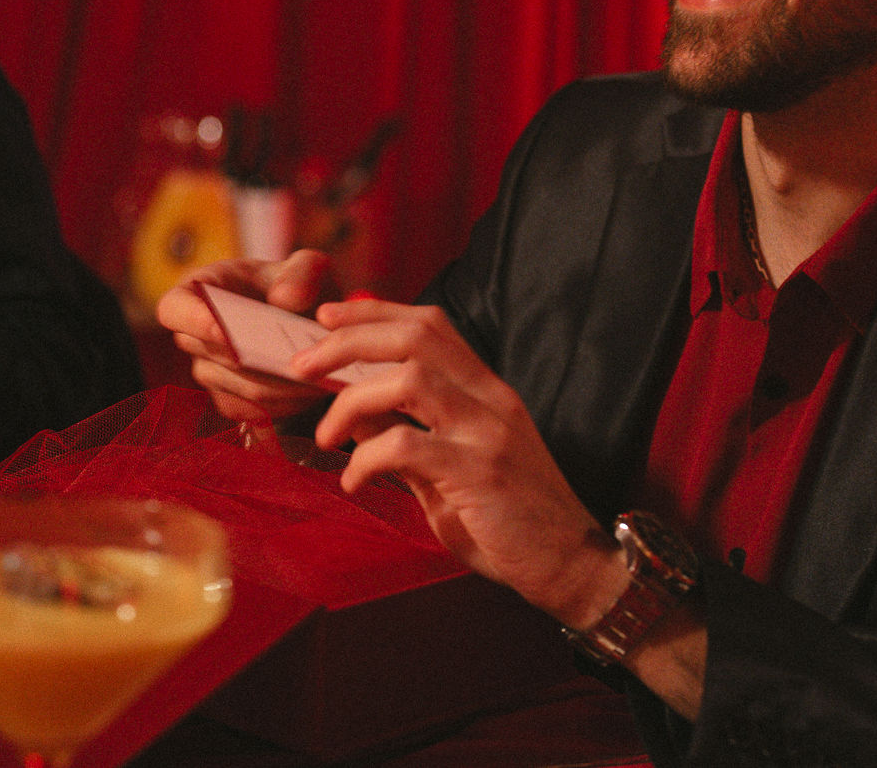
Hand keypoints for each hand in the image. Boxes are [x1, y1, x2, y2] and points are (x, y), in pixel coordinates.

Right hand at [155, 249, 339, 422]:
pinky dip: (287, 403)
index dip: (194, 322)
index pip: (174, 309)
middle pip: (214, 356)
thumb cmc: (297, 286)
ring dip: (281, 385)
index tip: (226, 332)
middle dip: (256, 359)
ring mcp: (210, 373)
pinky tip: (313, 389)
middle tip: (301, 357)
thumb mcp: (308, 267)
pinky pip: (254, 411)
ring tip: (320, 373)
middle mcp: (195, 337)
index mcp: (198, 291)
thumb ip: (300, 273)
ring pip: (241, 387)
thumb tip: (283, 300)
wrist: (308, 320)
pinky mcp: (232, 402)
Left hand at [296, 298, 626, 628]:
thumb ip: (411, 436)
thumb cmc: (511, 520)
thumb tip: (355, 414)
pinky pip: (408, 446)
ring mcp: (488, 433)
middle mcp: (490, 399)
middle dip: (350, 341)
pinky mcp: (480, 474)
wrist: (571, 564)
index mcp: (486, 390)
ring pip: (410, 379)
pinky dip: (367, 459)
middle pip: (415, 338)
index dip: (374, 313)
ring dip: (353, 400)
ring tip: (327, 435)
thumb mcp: (453, 469)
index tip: (326, 318)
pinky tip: (354, 481)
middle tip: (304, 365)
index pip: (429, 325)